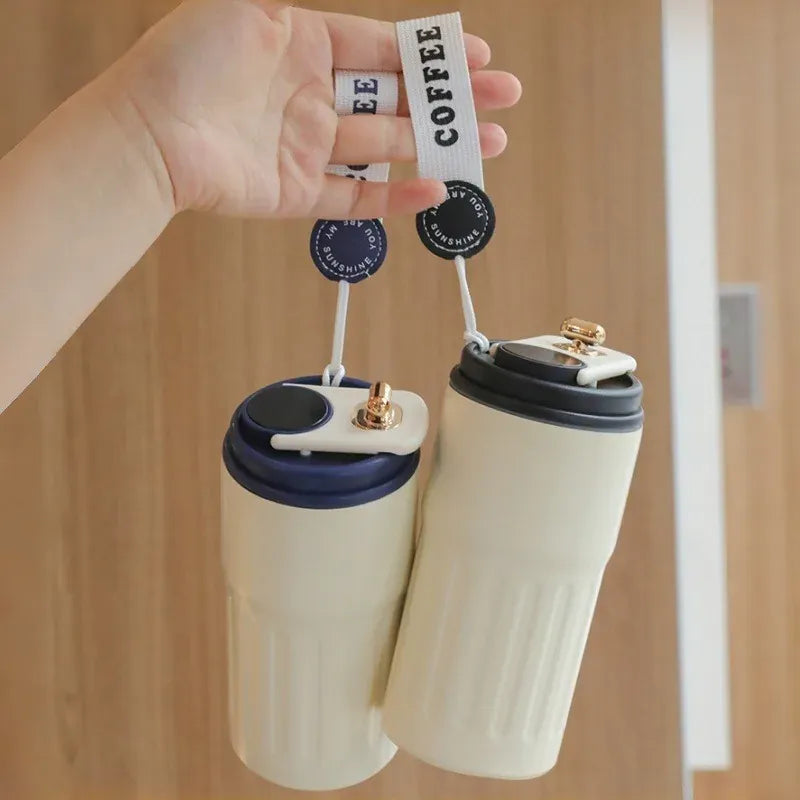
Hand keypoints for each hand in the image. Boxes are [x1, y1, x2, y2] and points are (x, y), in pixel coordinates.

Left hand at [106, 0, 521, 218]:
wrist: (148, 136)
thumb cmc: (184, 60)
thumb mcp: (246, 0)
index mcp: (304, 45)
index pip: (383, 48)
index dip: (431, 54)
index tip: (474, 58)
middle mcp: (311, 96)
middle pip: (398, 97)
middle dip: (451, 100)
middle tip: (500, 101)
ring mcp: (309, 147)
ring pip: (388, 146)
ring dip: (439, 145)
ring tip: (487, 145)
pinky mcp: (299, 193)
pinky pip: (358, 196)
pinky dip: (396, 196)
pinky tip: (435, 188)